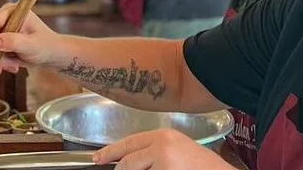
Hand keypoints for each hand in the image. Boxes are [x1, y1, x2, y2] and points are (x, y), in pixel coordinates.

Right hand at [0, 3, 60, 73]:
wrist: (53, 55)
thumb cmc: (46, 46)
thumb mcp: (31, 45)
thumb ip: (13, 42)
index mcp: (14, 11)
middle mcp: (6, 17)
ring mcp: (3, 28)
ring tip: (13, 67)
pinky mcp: (2, 39)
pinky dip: (0, 61)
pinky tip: (13, 66)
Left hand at [93, 128, 231, 169]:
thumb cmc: (204, 166)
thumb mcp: (178, 148)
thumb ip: (156, 149)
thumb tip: (132, 160)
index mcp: (163, 136)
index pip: (129, 143)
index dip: (111, 152)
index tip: (98, 158)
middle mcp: (160, 147)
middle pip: (128, 162)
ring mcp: (162, 164)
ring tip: (164, 168)